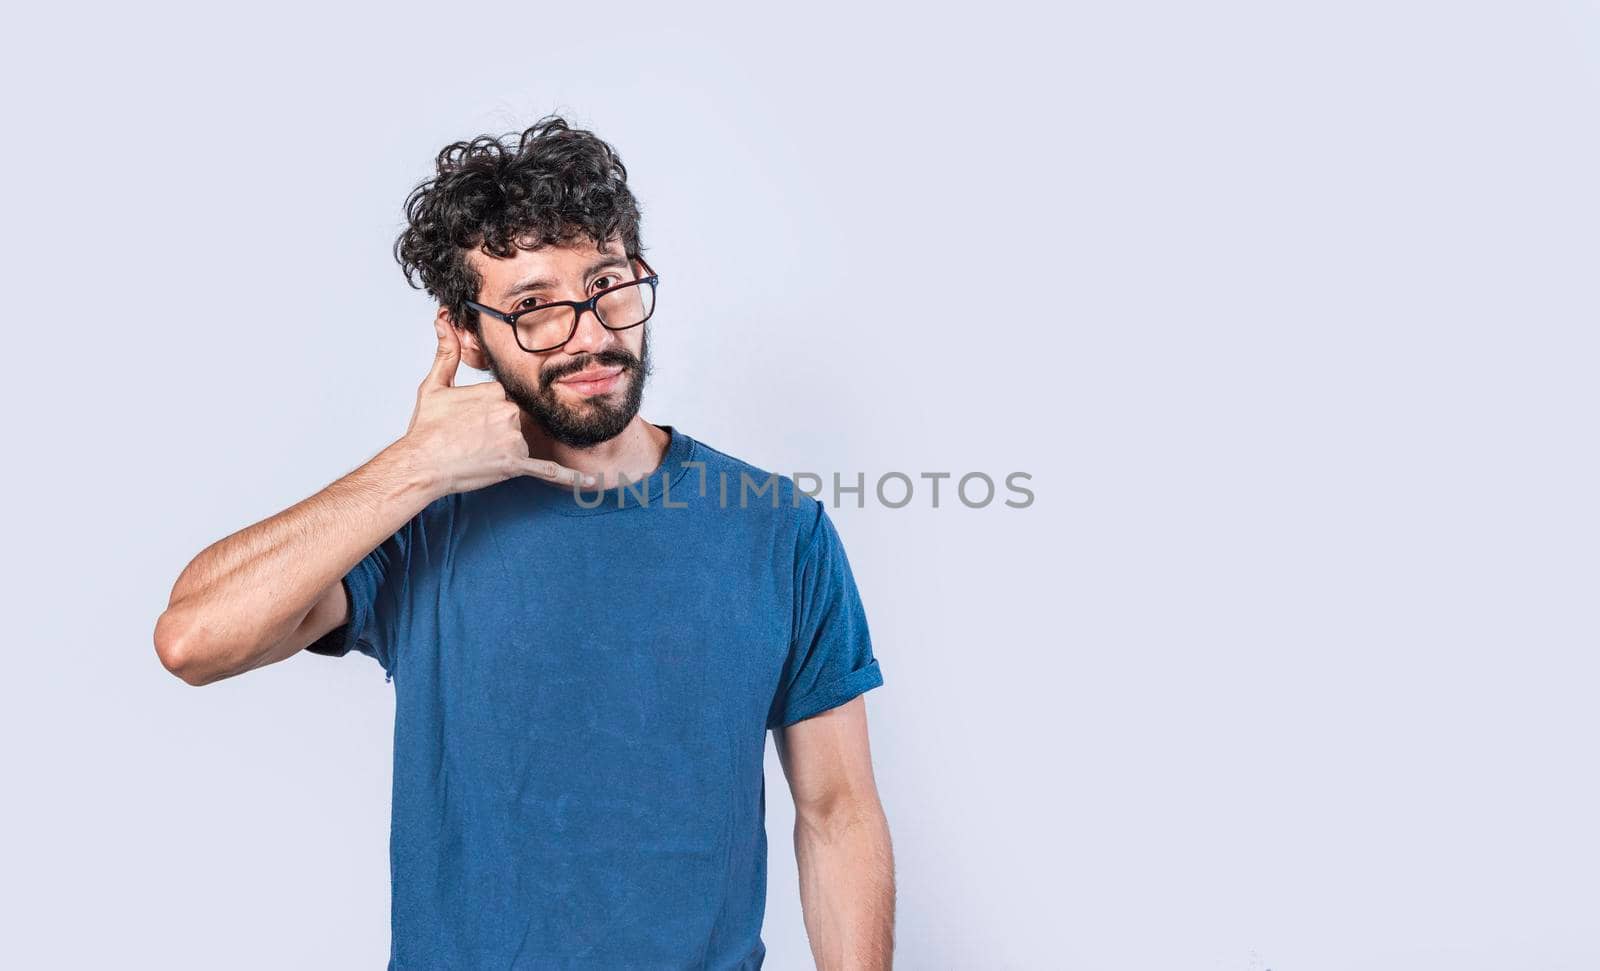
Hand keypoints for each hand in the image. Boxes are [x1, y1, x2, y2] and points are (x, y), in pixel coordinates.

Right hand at [398, 316, 593, 496]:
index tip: (468, 419)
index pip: (505, 398)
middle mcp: (509, 412)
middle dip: (496, 428)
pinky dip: (568, 475)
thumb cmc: (426, 428)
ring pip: (521, 440)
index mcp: (496, 391)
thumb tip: (443, 321)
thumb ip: (447, 352)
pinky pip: (547, 469)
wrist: (421, 464)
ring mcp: (513, 439)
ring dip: (504, 448)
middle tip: (470, 437)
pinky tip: (590, 479)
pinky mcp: (515, 464)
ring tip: (474, 452)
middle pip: (516, 418)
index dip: (487, 411)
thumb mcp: (435, 385)